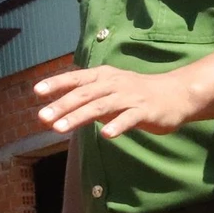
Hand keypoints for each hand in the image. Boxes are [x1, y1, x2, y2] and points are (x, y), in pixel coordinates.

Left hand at [35, 65, 194, 137]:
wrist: (177, 93)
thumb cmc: (137, 93)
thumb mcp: (110, 89)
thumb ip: (87, 98)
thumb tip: (58, 110)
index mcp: (104, 76)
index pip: (76, 78)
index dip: (56, 83)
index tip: (36, 91)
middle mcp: (114, 84)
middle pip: (84, 94)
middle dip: (62, 105)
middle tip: (42, 117)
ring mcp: (130, 97)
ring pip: (100, 106)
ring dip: (78, 117)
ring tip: (59, 128)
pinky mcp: (145, 111)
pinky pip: (129, 119)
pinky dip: (117, 126)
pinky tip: (105, 135)